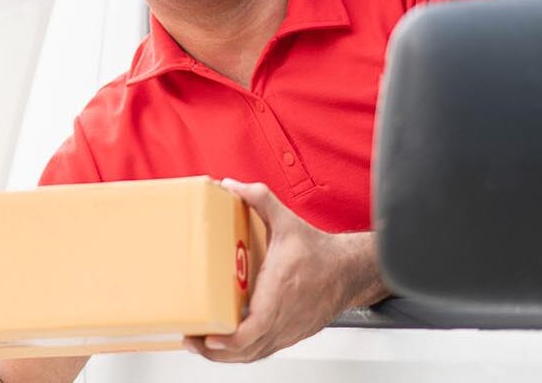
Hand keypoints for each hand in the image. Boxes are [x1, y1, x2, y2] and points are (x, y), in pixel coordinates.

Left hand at [182, 178, 387, 362]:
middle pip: (248, 349)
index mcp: (281, 290)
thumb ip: (259, 199)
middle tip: (192, 340)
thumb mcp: (287, 221)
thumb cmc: (320, 252)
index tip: (209, 337)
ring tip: (202, 345)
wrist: (349, 270)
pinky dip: (243, 353)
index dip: (230, 340)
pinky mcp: (292, 334)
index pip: (256, 328)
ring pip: (255, 354)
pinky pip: (264, 350)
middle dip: (216, 351)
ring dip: (227, 355)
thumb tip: (231, 185)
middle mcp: (286, 315)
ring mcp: (290, 329)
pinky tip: (227, 346)